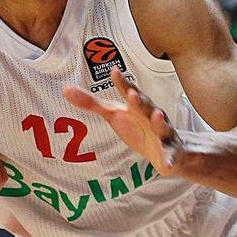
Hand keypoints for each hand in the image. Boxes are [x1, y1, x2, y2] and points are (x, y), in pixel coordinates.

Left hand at [63, 68, 181, 175]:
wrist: (167, 149)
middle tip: (132, 94)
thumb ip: (91, 103)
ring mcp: (163, 133)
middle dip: (140, 100)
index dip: (122, 83)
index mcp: (137, 106)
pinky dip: (169, 160)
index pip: (129, 92)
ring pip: (163, 127)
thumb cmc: (136, 125)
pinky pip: (171, 156)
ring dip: (160, 121)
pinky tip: (166, 165)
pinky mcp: (170, 152)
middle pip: (146, 106)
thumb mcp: (113, 114)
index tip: (114, 71)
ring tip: (157, 116)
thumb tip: (65, 89)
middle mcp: (152, 116)